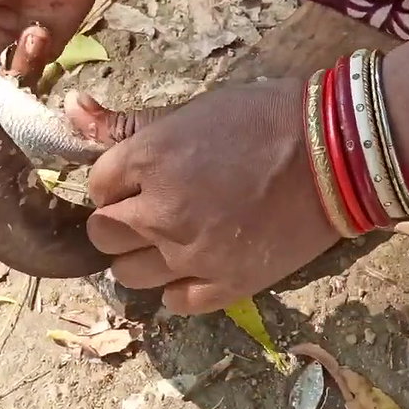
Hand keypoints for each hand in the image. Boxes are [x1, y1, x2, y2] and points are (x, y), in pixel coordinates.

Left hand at [65, 80, 341, 314]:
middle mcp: (161, 212)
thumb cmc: (263, 120)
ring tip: (174, 237)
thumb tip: (73, 108)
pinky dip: (178, 287)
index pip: (97, 186)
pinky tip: (196, 264)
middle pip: (103, 235)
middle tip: (153, 209)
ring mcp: (191, 255)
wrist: (335, 153)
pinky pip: (175, 301)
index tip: (139, 179)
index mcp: (148, 160)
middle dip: (120, 221)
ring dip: (142, 257)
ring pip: (129, 274)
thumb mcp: (192, 110)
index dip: (115, 183)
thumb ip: (129, 123)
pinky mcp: (225, 285)